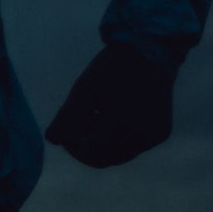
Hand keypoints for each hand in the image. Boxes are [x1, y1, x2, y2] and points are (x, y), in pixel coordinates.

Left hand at [45, 43, 175, 168]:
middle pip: (103, 159)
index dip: (73, 145)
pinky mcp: (161, 134)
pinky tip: (115, 120)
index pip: (88, 149)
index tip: (66, 132)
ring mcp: (153, 136)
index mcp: (119, 121)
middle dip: (86, 150)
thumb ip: (66, 117)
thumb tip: (51, 140)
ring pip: (119, 157)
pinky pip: (135, 148)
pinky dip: (121, 141)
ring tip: (96, 122)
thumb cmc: (111, 69)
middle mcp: (140, 133)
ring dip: (103, 147)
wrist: (150, 52)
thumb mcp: (83, 89)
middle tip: (77, 134)